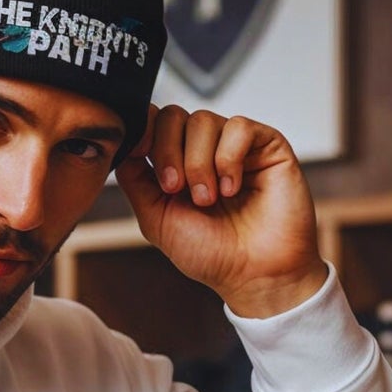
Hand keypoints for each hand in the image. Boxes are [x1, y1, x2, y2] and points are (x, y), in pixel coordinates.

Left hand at [114, 102, 327, 317]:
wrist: (255, 275)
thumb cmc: (212, 254)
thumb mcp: (156, 218)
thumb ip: (134, 179)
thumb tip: (124, 145)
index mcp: (178, 163)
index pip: (154, 123)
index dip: (144, 131)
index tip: (142, 155)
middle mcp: (206, 150)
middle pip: (173, 116)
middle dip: (167, 152)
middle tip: (177, 189)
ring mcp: (236, 146)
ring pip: (203, 120)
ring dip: (198, 163)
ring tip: (209, 198)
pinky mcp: (267, 145)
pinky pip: (238, 127)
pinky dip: (229, 158)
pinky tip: (231, 188)